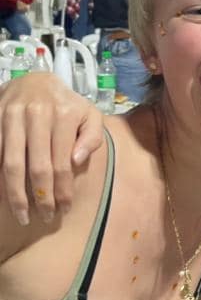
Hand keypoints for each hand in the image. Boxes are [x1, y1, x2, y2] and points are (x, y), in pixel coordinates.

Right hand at [0, 72, 103, 223]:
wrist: (33, 81)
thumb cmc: (67, 104)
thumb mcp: (90, 115)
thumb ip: (92, 138)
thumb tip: (76, 162)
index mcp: (64, 115)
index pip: (63, 162)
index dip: (63, 190)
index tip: (63, 209)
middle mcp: (37, 115)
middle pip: (37, 167)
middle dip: (41, 197)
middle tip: (45, 218)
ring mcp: (11, 117)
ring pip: (11, 164)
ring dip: (15, 194)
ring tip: (22, 214)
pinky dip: (0, 178)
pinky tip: (5, 194)